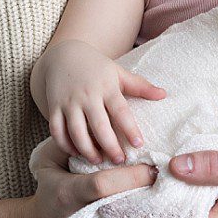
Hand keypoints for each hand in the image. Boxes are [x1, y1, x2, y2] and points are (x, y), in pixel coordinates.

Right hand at [0, 138, 154, 217]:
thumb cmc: (48, 192)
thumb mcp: (48, 162)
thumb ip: (69, 142)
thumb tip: (101, 125)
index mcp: (69, 195)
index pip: (102, 185)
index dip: (131, 177)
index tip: (154, 169)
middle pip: (122, 215)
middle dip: (150, 205)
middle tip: (174, 193)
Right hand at [37, 40, 166, 164]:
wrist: (63, 55)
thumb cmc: (96, 68)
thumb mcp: (119, 73)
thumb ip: (140, 86)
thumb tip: (164, 95)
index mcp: (106, 87)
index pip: (120, 110)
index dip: (130, 129)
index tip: (139, 145)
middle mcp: (87, 95)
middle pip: (98, 125)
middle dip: (109, 145)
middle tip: (120, 161)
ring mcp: (68, 102)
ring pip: (76, 131)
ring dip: (87, 149)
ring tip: (98, 161)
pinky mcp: (53, 107)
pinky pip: (57, 130)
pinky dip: (65, 144)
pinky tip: (76, 153)